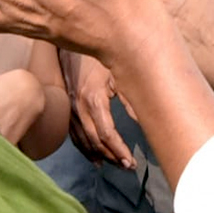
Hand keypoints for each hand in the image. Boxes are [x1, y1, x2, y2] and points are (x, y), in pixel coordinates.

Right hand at [61, 51, 133, 167]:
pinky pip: (75, 135)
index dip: (119, 150)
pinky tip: (95, 158)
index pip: (106, 133)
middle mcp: (80, 107)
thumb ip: (130, 98)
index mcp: (94, 99)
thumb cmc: (100, 58)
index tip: (131, 161)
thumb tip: (145, 119)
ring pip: (84, 141)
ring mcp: (71, 110)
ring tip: (116, 166)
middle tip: (128, 166)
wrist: (76, 46)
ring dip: (100, 155)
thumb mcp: (118, 74)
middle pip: (95, 141)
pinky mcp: (68, 110)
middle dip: (112, 156)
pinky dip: (85, 150)